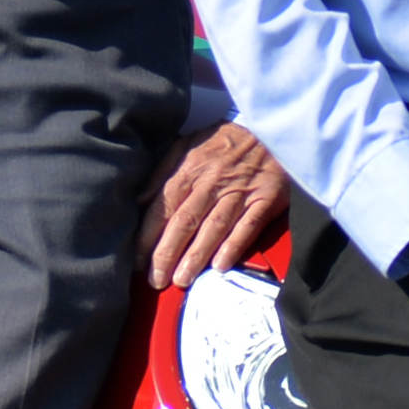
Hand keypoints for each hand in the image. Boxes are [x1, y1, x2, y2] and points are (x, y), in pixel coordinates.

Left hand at [144, 122, 287, 287]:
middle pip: (185, 221)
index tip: (138, 260)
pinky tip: (220, 266)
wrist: (271, 128)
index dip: (149, 235)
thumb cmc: (223, 143)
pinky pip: (248, 226)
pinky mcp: (266, 199)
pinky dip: (234, 246)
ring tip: (182, 280)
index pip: (163, 206)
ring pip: (214, 227)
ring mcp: (241, 191)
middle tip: (156, 280)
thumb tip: (138, 201)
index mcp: (190, 168)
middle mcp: (212, 181)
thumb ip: (162, 172)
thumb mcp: (187, 145)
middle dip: (167, 253)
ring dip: (196, 256)